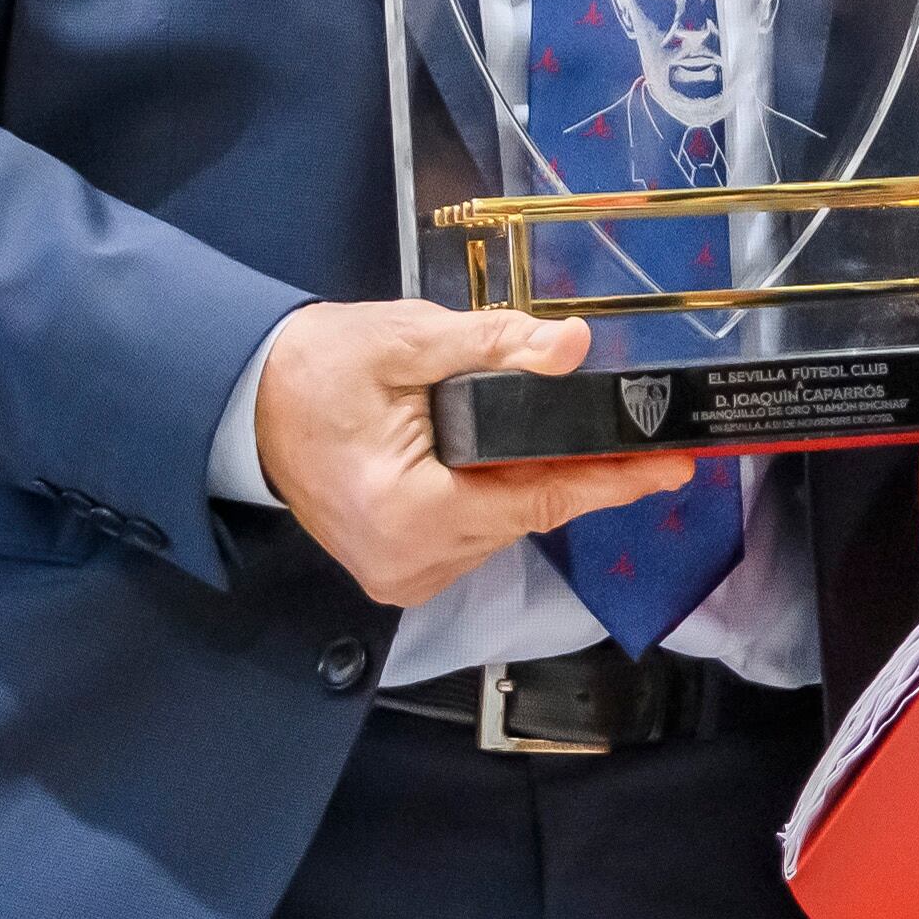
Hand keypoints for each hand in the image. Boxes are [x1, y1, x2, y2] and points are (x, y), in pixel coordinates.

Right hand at [253, 299, 691, 608]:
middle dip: (567, 466)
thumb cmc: (316, 369)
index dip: (612, 481)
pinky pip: (472, 530)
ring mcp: (402, 576)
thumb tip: (572, 346)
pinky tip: (495, 456)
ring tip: (535, 427)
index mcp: (409, 516)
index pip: (539, 501)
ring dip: (524, 478)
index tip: (674, 467)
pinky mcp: (398, 570)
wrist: (245, 404)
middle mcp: (410, 565)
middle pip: (524, 514)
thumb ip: (492, 345)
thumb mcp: (405, 342)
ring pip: (502, 523)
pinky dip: (490, 492)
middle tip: (622, 426)